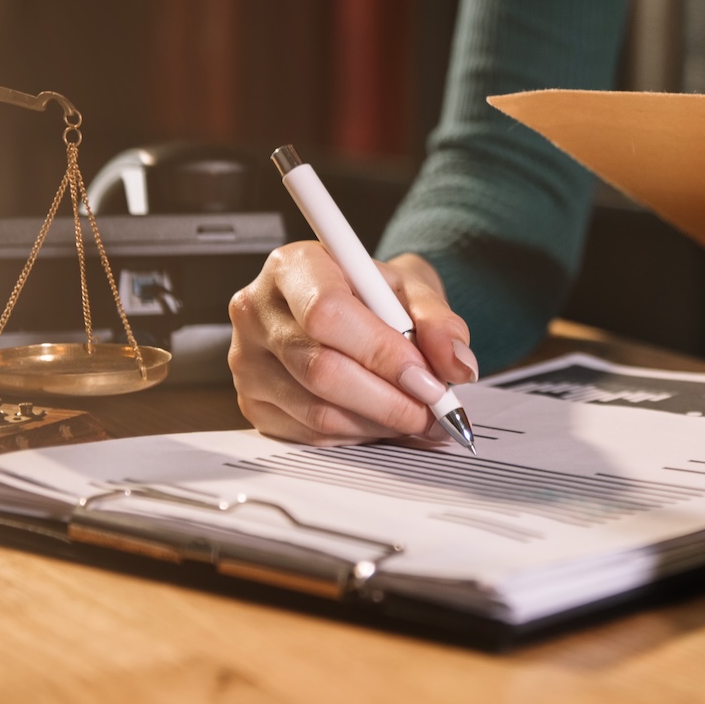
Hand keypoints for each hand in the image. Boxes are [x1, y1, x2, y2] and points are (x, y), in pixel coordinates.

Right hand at [227, 245, 477, 444]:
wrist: (351, 305)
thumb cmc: (375, 294)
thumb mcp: (414, 289)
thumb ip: (439, 322)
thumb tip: (457, 367)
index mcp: (292, 267)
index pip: (327, 314)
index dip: (382, 353)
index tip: (428, 378)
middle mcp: (257, 311)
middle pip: (320, 370)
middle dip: (390, 400)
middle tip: (435, 409)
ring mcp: (247, 361)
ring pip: (317, 411)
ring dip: (379, 424)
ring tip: (419, 418)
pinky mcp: (252, 402)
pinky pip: (308, 434)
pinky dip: (358, 436)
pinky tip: (385, 423)